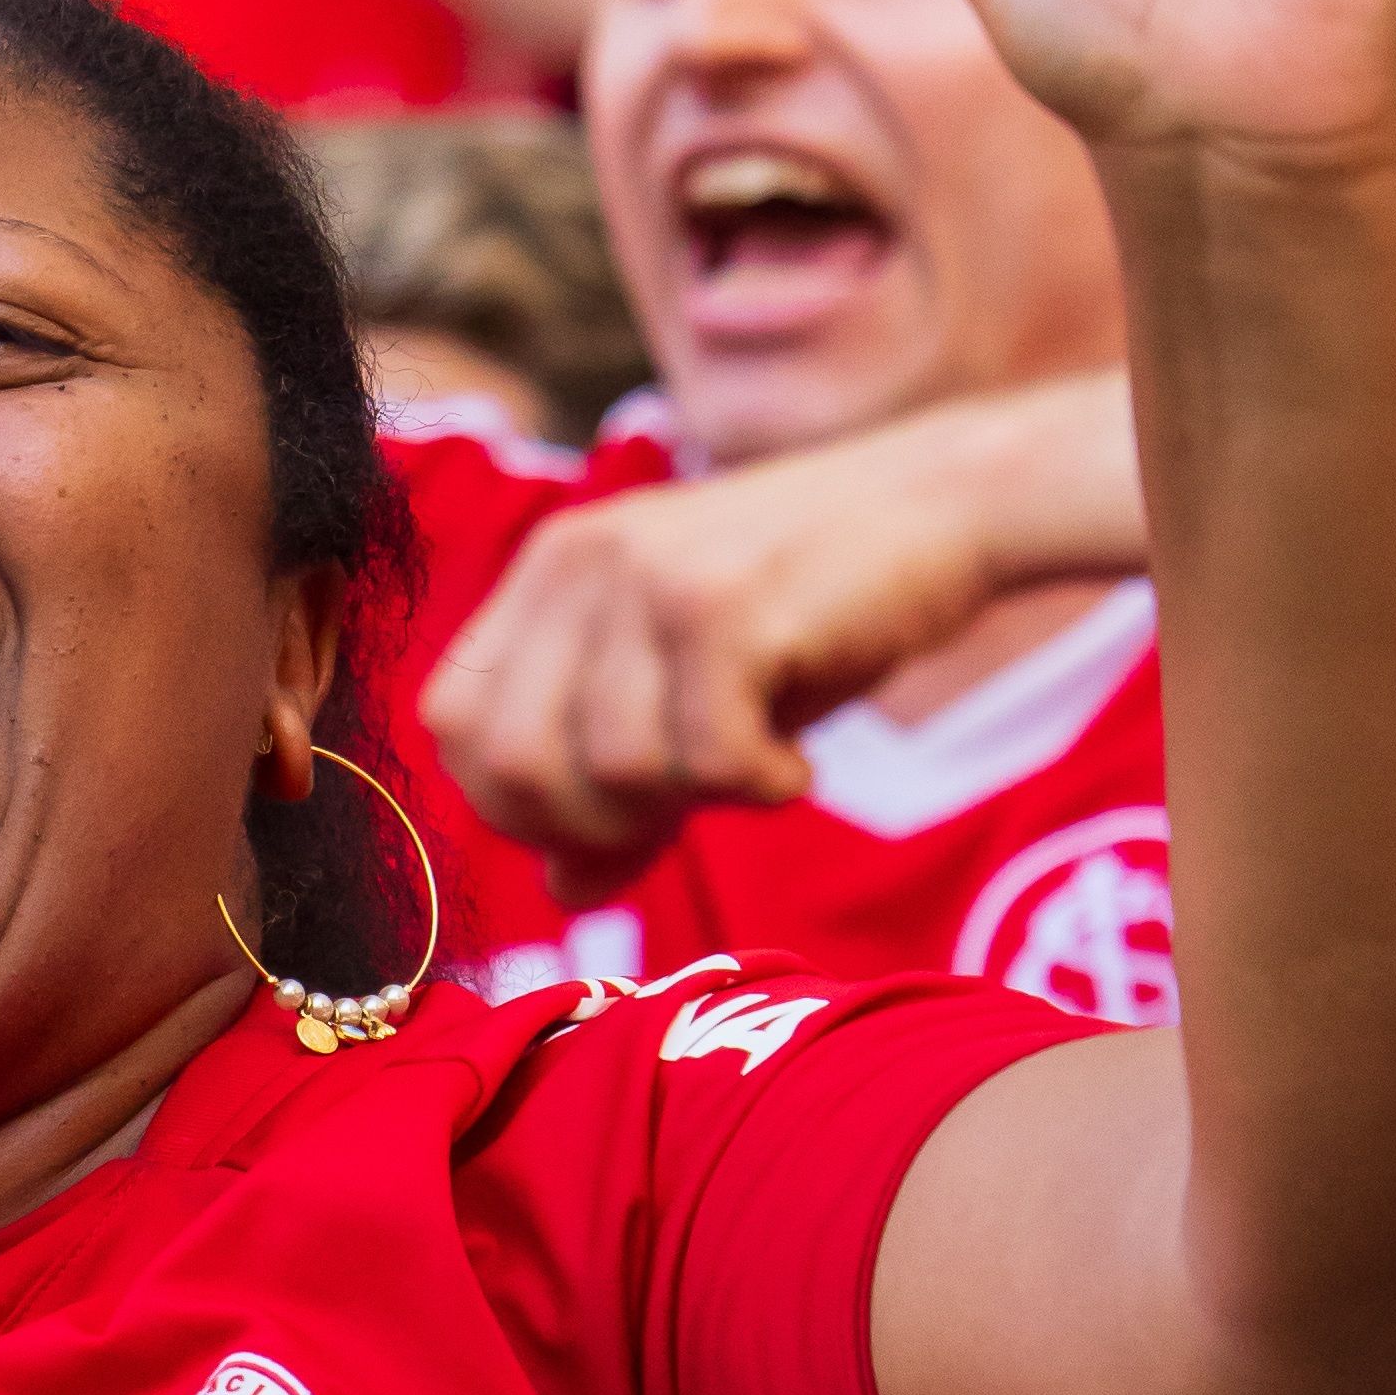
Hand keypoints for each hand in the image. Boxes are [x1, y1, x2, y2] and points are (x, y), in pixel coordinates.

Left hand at [417, 422, 1008, 904]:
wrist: (942, 505)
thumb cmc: (810, 611)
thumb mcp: (692, 697)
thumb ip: (618, 787)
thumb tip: (560, 889)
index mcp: (547, 574)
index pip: (453, 724)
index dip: (515, 803)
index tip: (609, 817)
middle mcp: (579, 563)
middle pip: (513, 764)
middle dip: (595, 826)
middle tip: (683, 810)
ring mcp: (649, 578)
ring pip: (616, 770)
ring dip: (695, 804)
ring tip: (755, 764)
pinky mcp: (727, 606)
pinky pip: (711, 759)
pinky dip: (760, 788)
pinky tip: (797, 763)